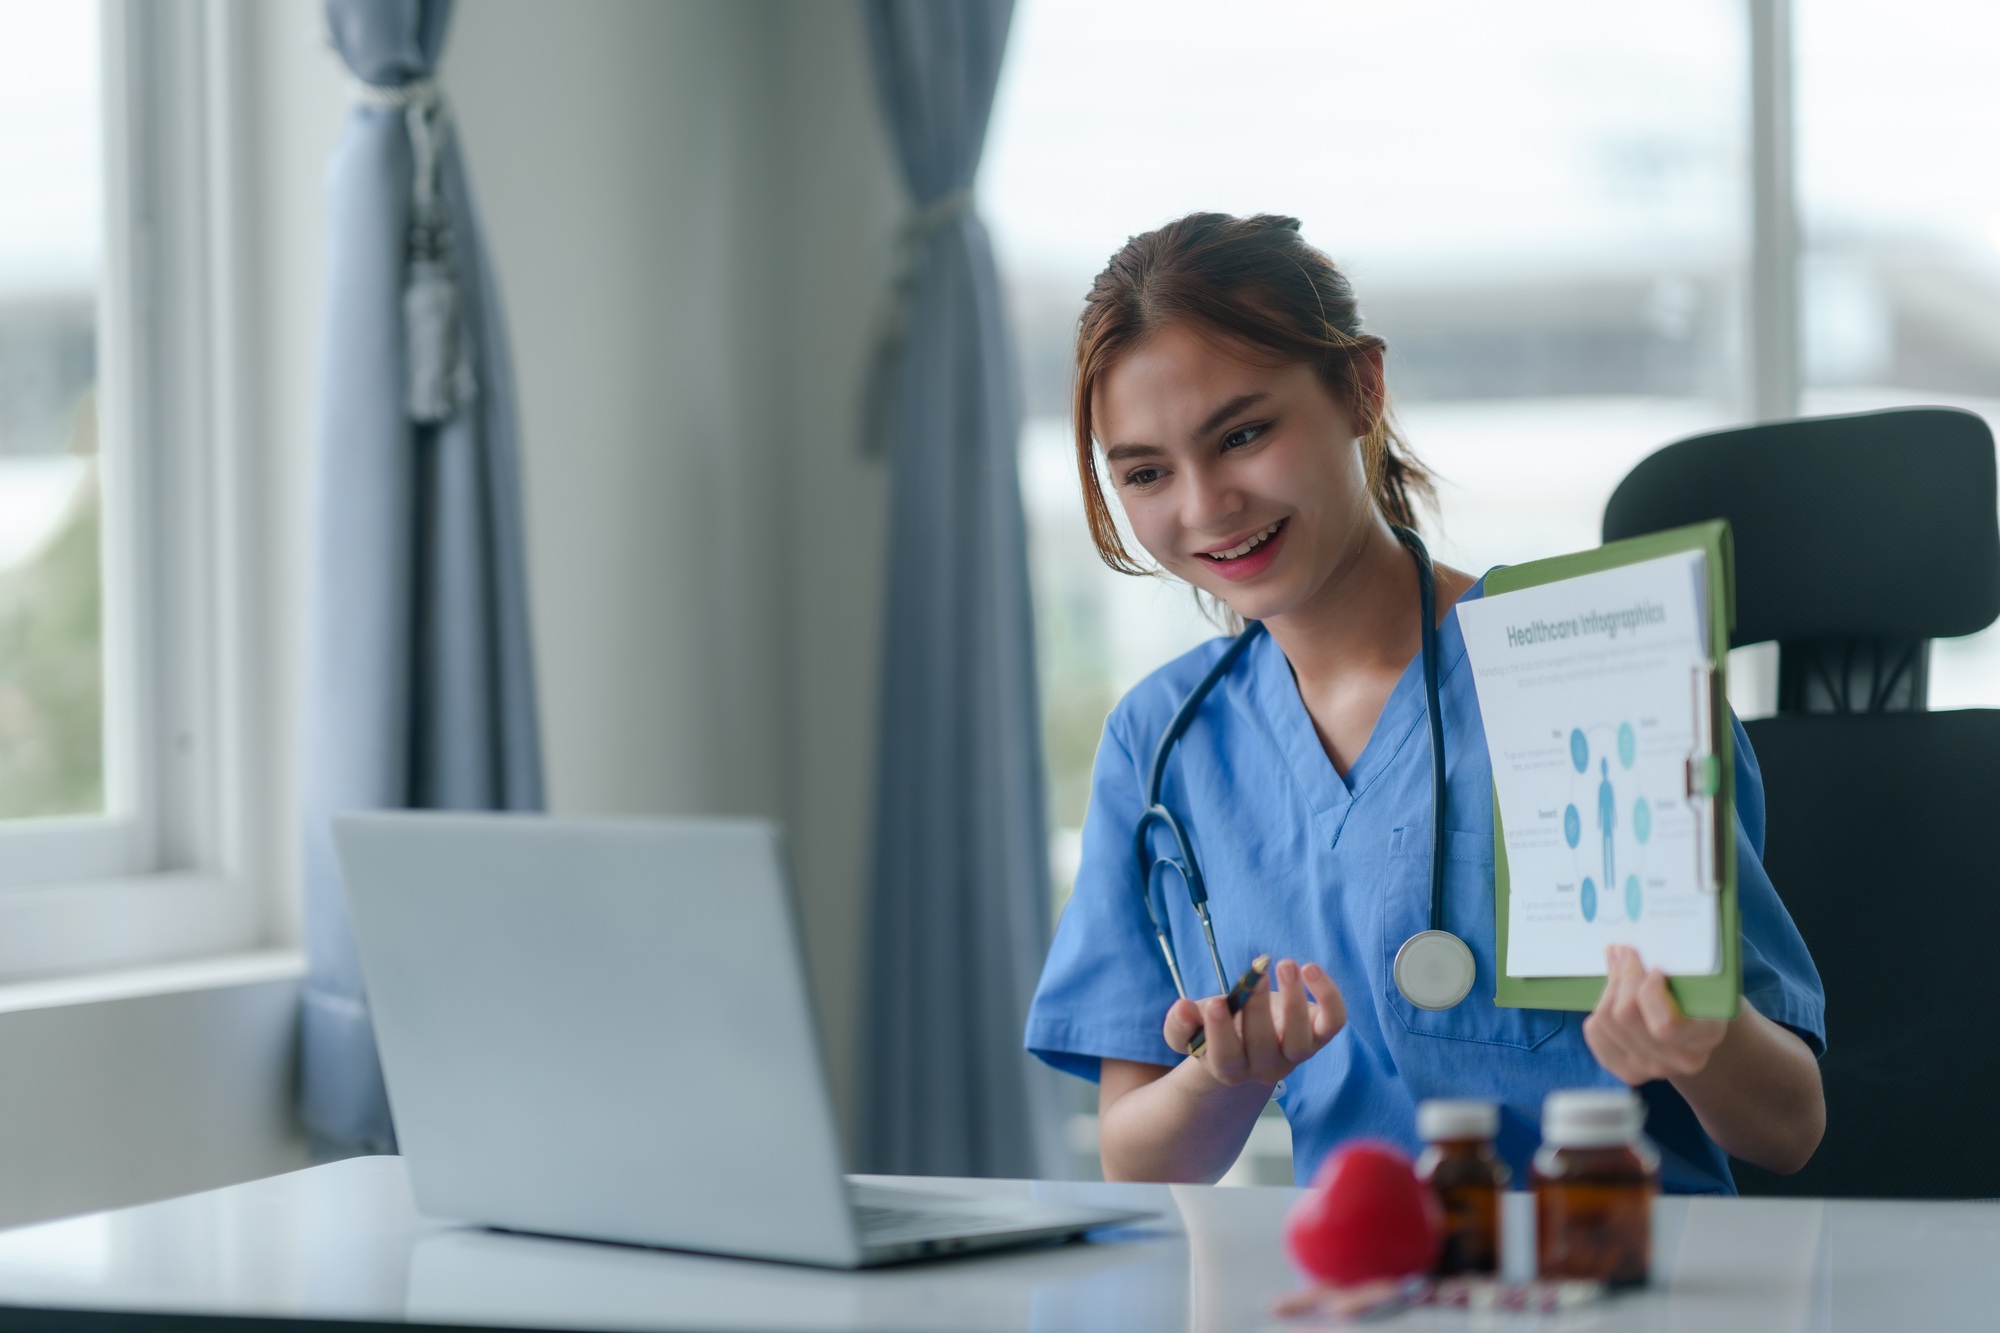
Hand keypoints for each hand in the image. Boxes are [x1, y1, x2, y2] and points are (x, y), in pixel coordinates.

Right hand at [1162, 958, 1344, 1087]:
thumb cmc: (1220, 1028)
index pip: (1226, 1059)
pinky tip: (1311, 969)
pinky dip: (1329, 996)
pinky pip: (1332, 1022)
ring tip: (1285, 964)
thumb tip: (1183, 1009)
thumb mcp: (1193, 1027)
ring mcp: (1295, 1053)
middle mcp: (1265, 1067)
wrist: (1254, 1035)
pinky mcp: (1319, 1034)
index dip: (1221, 1033)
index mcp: (1229, 1067)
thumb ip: (1180, 1025)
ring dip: (1294, 1000)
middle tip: (1255, 973)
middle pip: (1263, 1046)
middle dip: (1258, 1008)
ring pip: (1300, 1040)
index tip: (1216, 1001)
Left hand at [1584, 944, 1727, 1083]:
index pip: (1665, 1025)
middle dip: (1623, 976)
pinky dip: (1599, 1009)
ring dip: (1610, 988)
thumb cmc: (1696, 996)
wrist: (1697, 1031)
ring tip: (1619, 968)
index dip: (1650, 991)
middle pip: (1626, 1015)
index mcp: (1706, 1035)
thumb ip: (1671, 969)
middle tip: (1625, 951)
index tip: (1655, 968)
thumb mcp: (1697, 980)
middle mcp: (1680, 1059)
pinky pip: (1595, 1032)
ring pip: (1607, 1020)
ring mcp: (1652, 1069)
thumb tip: (1624, 951)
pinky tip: (1613, 997)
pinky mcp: (1627, 1071)